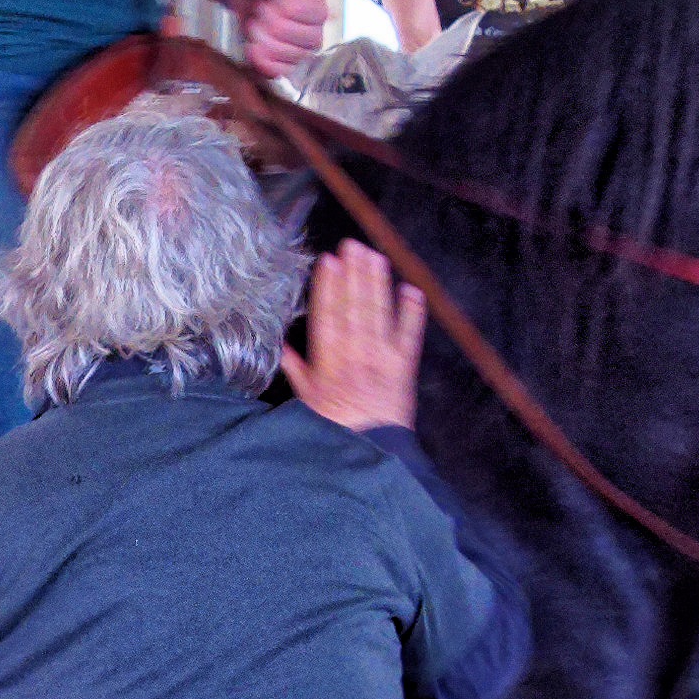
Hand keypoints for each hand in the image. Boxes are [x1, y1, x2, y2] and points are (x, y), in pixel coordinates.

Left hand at [240, 0, 332, 79]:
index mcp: (319, 7)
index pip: (304, 11)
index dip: (283, 1)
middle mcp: (315, 32)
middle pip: (288, 32)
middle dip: (266, 16)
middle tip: (260, 6)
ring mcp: (301, 52)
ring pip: (281, 52)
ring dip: (259, 34)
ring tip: (255, 21)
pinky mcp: (286, 66)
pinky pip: (277, 70)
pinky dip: (261, 58)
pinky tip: (253, 44)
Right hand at [281, 243, 426, 433]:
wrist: (371, 453)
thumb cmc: (337, 430)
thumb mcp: (309, 404)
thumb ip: (299, 374)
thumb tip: (284, 350)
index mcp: (330, 365)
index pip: (328, 318)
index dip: (328, 288)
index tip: (328, 262)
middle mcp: (356, 358)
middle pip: (354, 310)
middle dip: (354, 276)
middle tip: (353, 246)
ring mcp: (382, 361)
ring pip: (379, 316)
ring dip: (377, 285)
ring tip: (375, 257)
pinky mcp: (404, 368)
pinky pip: (410, 338)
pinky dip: (413, 315)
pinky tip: (411, 291)